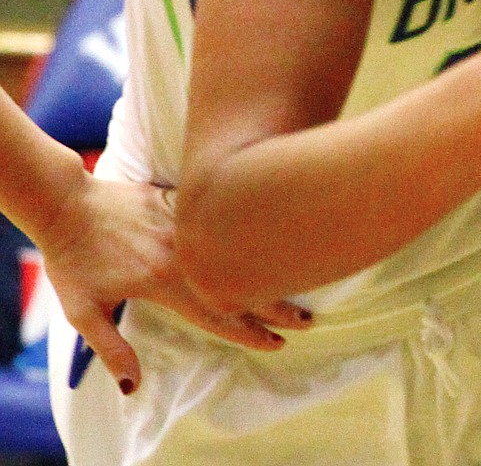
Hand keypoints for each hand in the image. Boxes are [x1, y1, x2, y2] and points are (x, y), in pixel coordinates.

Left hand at [37, 171, 310, 393]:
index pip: (217, 313)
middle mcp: (181, 252)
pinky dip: (245, 227)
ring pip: (234, 246)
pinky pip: (219, 215)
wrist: (66, 203)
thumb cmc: (72, 260)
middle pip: (238, 282)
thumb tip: (133, 386)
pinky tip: (265, 229)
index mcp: (163, 282)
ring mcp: (184, 223)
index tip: (276, 344)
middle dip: (275, 304)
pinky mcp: (179, 201)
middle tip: (306, 319)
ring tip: (301, 274)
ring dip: (268, 263)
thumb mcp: (84, 312)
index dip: (249, 332)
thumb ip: (111, 348)